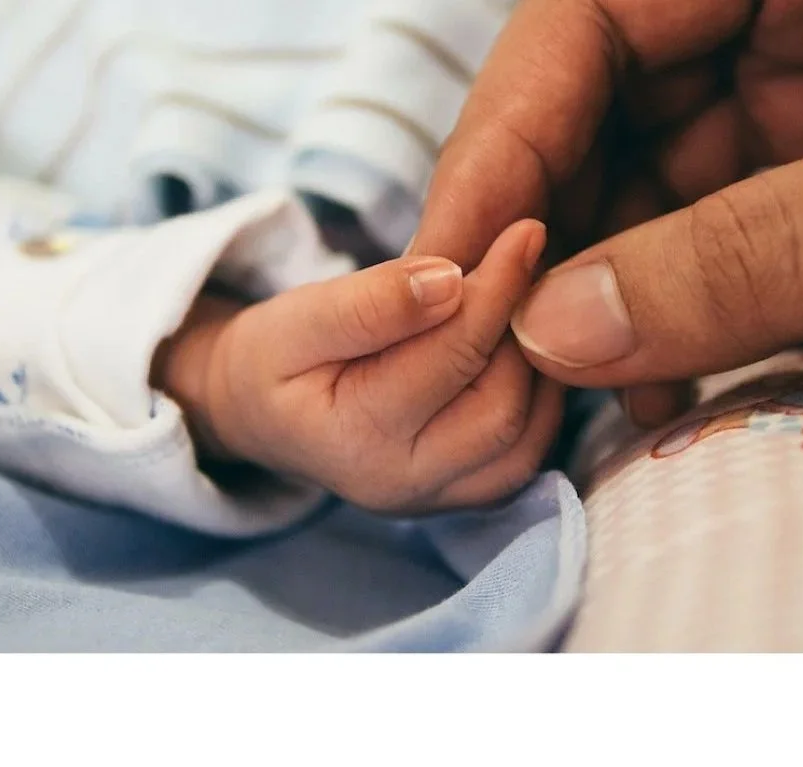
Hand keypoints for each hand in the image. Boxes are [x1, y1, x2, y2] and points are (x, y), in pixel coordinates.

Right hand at [156, 221, 563, 513]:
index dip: (496, 288)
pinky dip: (539, 401)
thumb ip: (370, 302)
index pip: (452, 356)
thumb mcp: (298, 317)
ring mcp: (437, 500)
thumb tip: (450, 280)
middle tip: (524, 271)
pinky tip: (520, 353)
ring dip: (538, 369)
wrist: (263, 416)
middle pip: (501, 407)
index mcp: (357, 439)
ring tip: (520, 310)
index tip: (524, 231)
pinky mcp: (462, 498)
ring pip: (525, 437)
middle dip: (520, 333)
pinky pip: (526, 456)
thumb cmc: (276, 360)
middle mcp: (403, 485)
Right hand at [417, 0, 802, 422]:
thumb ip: (776, 248)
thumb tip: (562, 331)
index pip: (595, 13)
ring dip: (616, 302)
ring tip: (581, 400)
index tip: (447, 266)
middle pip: (616, 112)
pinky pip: (750, 247)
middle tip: (505, 359)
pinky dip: (700, 325)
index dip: (504, 138)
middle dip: (554, 237)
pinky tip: (668, 394)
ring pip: (671, 192)